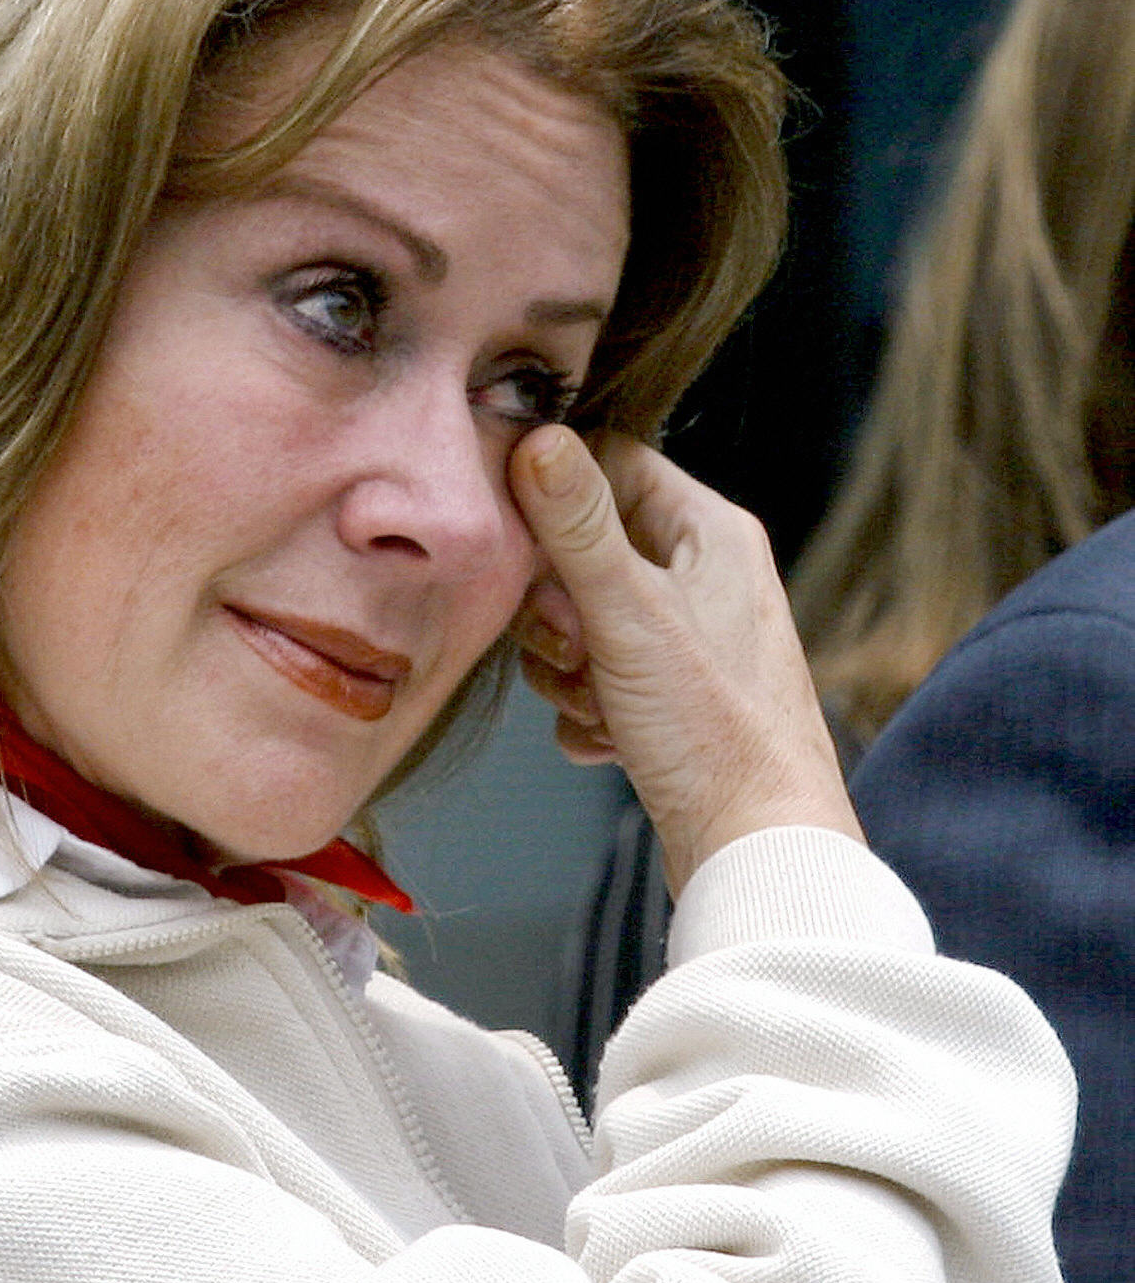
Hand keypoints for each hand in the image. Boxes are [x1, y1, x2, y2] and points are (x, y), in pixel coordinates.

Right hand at [507, 426, 862, 894]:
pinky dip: (587, 713)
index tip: (526, 549)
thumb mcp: (629, 614)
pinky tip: (612, 740)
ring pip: (578, 623)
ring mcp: (687, 641)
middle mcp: (703, 576)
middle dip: (555, 609)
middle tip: (579, 647)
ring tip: (603, 704)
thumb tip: (535, 437)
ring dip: (566, 670)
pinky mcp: (672, 700)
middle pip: (581, 551)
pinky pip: (594, 683)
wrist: (756, 846)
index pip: (608, 462)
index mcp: (709, 531)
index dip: (554, 500)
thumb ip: (576, 525)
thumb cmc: (714, 731)